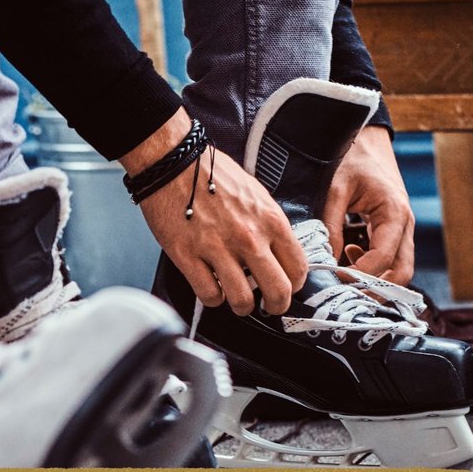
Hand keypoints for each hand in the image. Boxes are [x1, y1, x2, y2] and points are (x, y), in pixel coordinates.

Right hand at [121, 109, 306, 315]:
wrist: (174, 163)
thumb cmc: (211, 175)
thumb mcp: (255, 194)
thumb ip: (268, 224)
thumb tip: (276, 252)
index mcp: (270, 220)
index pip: (298, 267)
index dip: (295, 285)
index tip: (287, 287)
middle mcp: (248, 237)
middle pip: (278, 292)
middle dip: (276, 306)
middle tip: (269, 307)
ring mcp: (217, 249)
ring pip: (242, 301)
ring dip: (242, 307)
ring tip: (237, 301)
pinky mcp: (188, 257)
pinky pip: (209, 295)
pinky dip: (213, 298)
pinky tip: (213, 287)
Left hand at [323, 125, 414, 283]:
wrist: (363, 138)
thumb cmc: (349, 159)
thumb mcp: (334, 190)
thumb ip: (330, 227)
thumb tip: (325, 262)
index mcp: (394, 213)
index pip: (384, 258)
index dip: (360, 275)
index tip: (335, 281)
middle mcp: (404, 225)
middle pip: (402, 272)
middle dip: (377, 290)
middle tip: (345, 297)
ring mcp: (402, 229)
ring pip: (399, 269)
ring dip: (375, 280)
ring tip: (343, 277)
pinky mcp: (393, 231)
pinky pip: (390, 259)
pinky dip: (372, 268)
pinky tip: (348, 257)